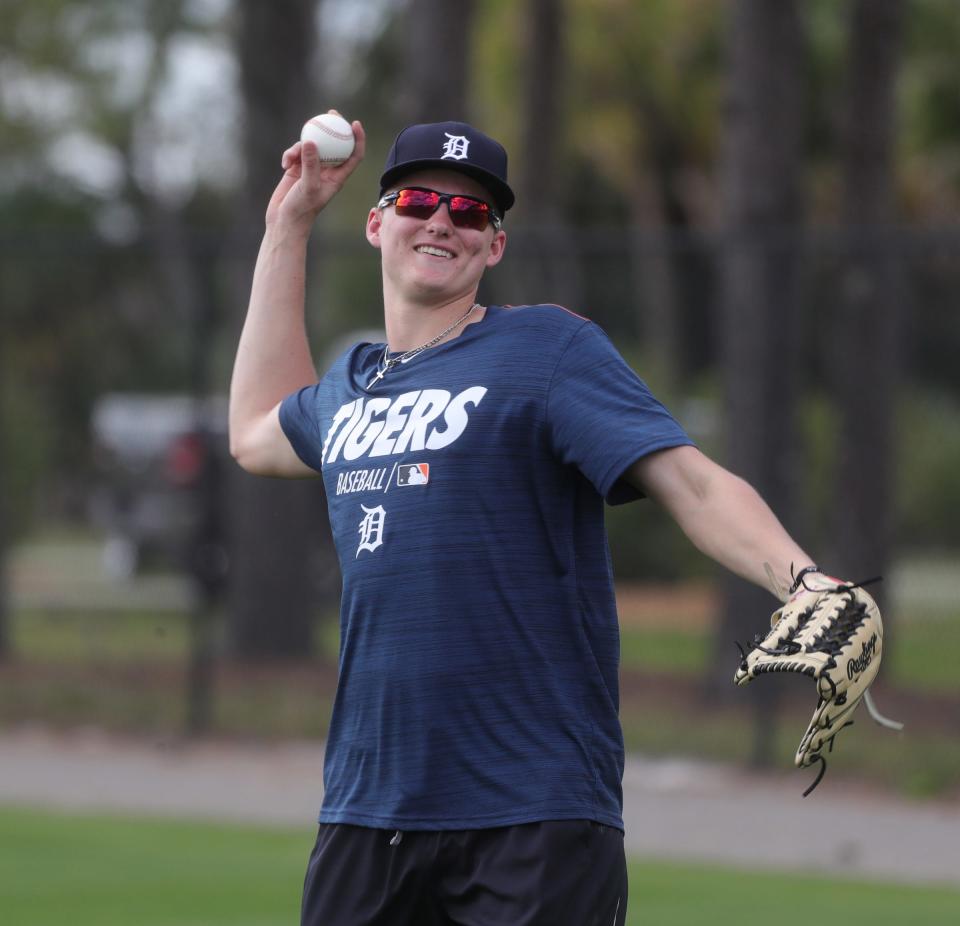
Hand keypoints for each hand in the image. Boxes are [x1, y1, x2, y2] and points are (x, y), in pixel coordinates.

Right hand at [265, 112, 365, 229]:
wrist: (284, 221)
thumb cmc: (301, 209)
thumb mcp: (307, 186)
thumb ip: (310, 164)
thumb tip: (310, 141)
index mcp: (337, 178)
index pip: (353, 156)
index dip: (358, 139)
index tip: (355, 123)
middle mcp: (327, 171)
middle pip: (335, 145)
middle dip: (334, 128)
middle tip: (331, 113)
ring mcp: (312, 169)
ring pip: (312, 146)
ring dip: (300, 147)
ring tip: (291, 159)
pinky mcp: (297, 169)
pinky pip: (296, 152)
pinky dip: (290, 154)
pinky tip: (284, 164)